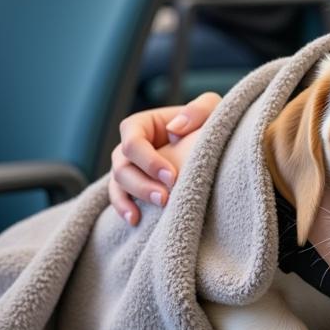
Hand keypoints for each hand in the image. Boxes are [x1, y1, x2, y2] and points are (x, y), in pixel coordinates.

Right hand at [109, 93, 220, 224]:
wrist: (210, 148)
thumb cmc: (209, 124)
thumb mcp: (211, 109)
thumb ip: (198, 109)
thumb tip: (174, 129)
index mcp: (143, 125)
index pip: (132, 140)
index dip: (148, 160)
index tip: (172, 176)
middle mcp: (130, 147)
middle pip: (121, 166)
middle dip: (142, 183)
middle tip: (165, 198)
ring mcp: (129, 168)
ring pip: (119, 184)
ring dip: (136, 197)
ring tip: (159, 207)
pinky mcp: (133, 187)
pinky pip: (119, 199)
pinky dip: (124, 209)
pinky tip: (135, 220)